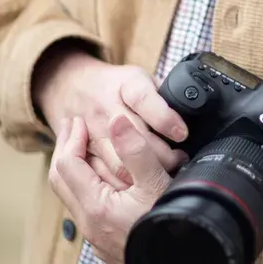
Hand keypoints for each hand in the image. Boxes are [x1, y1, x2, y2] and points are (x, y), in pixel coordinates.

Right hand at [33, 46, 187, 186]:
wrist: (72, 86)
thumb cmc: (116, 85)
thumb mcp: (141, 77)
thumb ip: (163, 93)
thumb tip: (189, 110)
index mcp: (126, 84)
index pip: (144, 99)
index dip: (164, 118)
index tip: (181, 133)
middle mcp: (107, 108)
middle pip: (135, 137)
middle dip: (161, 155)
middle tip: (179, 160)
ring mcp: (93, 132)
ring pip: (119, 163)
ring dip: (144, 175)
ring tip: (162, 175)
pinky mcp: (84, 152)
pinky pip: (104, 176)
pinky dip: (123, 185)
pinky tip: (138, 186)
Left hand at [49, 114, 171, 263]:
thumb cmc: (171, 227)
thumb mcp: (158, 184)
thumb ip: (136, 151)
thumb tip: (117, 121)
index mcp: (95, 207)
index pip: (67, 165)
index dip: (71, 138)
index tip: (79, 120)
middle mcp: (89, 224)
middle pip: (60, 181)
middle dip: (64, 150)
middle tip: (72, 127)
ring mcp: (96, 237)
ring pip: (72, 196)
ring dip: (75, 168)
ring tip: (87, 147)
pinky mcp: (106, 244)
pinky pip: (85, 209)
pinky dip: (86, 185)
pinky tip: (104, 179)